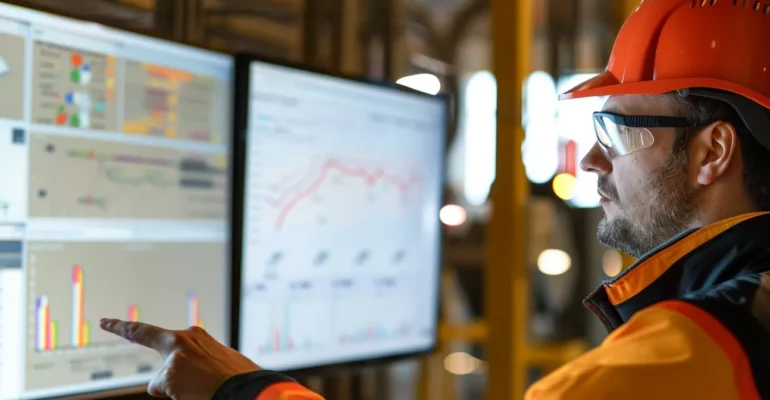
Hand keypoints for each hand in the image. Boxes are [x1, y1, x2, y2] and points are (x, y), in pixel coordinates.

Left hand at [100, 318, 260, 399]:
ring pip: (163, 380)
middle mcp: (181, 340)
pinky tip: (195, 392)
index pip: (148, 331)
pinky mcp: (169, 375)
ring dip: (178, 386)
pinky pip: (163, 390)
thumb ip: (197, 360)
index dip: (123, 327)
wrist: (246, 387)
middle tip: (104, 322)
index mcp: (194, 336)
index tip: (105, 322)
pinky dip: (176, 394)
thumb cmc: (237, 376)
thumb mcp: (218, 360)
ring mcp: (173, 358)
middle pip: (147, 343)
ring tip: (203, 386)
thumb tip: (184, 375)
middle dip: (130, 335)